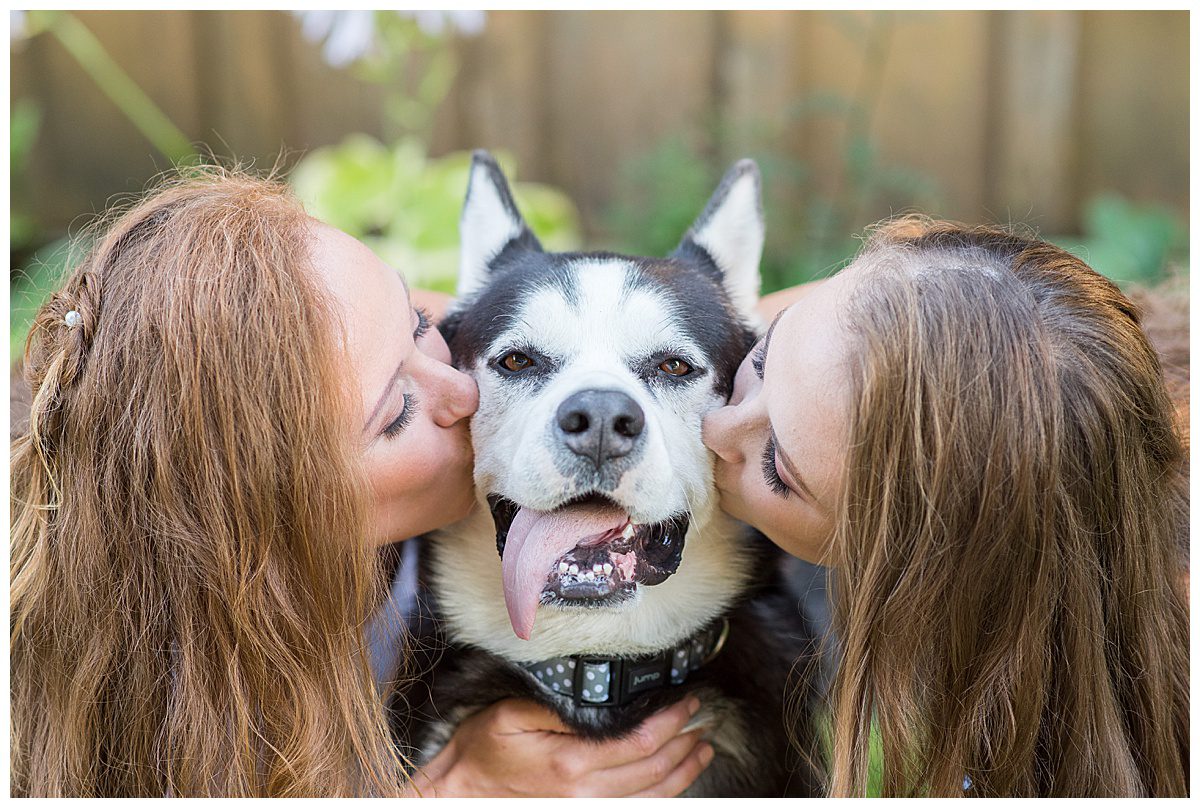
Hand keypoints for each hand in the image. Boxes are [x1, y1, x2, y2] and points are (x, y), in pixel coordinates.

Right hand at [411, 696, 713, 796]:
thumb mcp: (514, 715)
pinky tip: (673, 782)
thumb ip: (560, 710)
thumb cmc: (482, 751)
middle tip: (703, 721)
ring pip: (651, 797)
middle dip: (685, 744)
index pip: (640, 742)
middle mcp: (584, 793)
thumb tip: (602, 703)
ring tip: (702, 752)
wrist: (460, 792)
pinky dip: (661, 796)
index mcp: (571, 763)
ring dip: (683, 774)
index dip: (671, 723)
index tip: (688, 704)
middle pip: (654, 771)